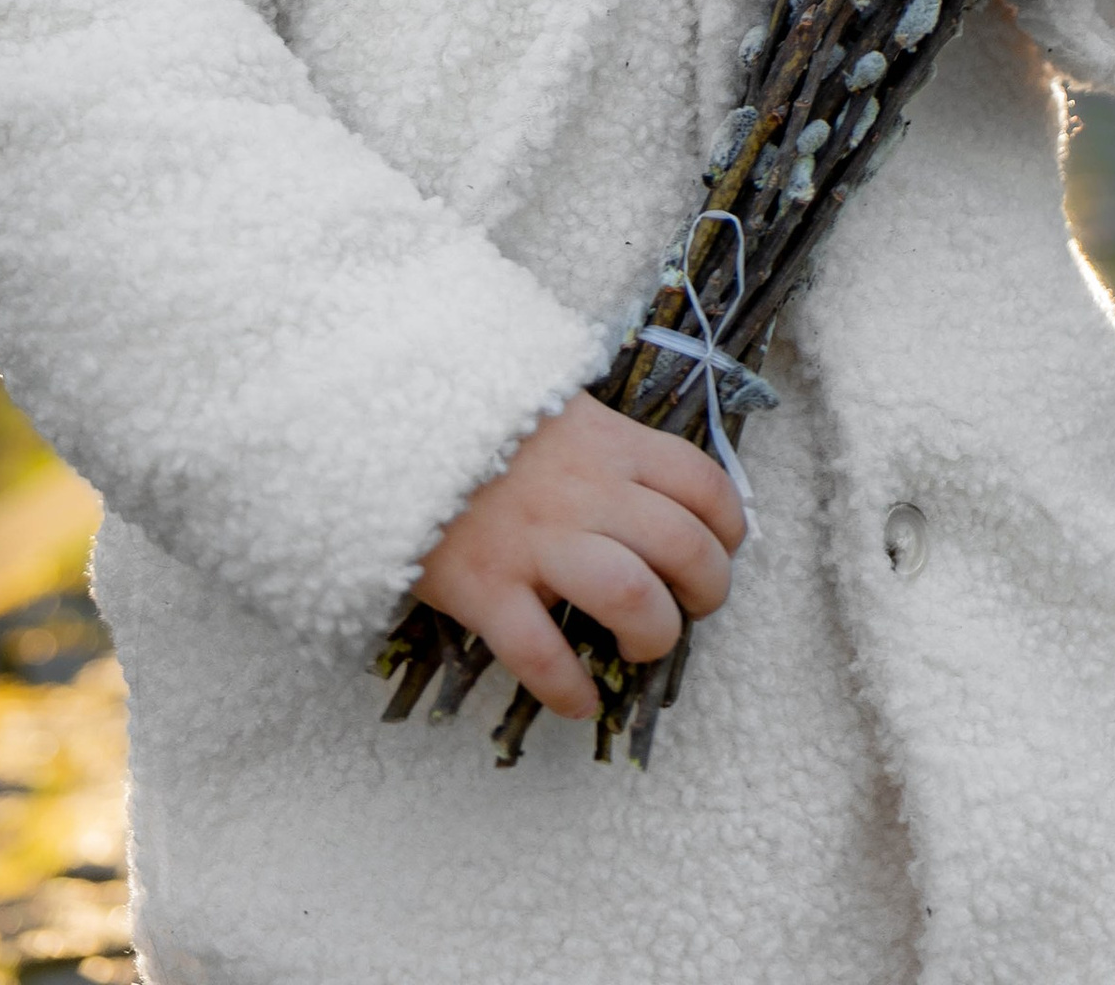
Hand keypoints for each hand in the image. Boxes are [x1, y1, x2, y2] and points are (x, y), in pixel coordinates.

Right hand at [413, 389, 745, 719]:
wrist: (385, 425)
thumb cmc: (480, 424)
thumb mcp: (560, 412)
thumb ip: (610, 446)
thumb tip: (660, 488)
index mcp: (609, 444)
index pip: (703, 483)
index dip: (729, 527)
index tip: (721, 549)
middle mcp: (585, 491)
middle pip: (683, 546)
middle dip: (708, 589)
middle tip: (692, 607)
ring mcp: (536, 542)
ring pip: (632, 596)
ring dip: (654, 635)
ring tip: (641, 649)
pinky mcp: (483, 587)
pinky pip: (542, 655)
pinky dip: (569, 691)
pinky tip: (579, 703)